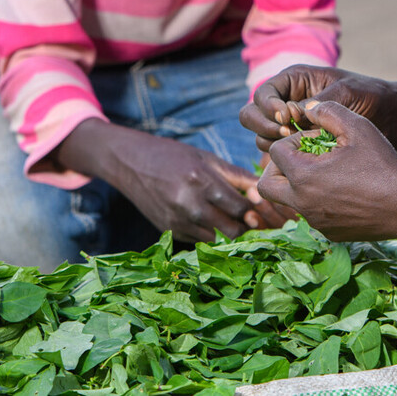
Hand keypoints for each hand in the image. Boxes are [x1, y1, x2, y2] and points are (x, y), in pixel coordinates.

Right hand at [61, 123, 276, 241]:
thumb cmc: (175, 156)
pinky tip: (213, 223)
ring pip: (216, 239)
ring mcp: (177, 221)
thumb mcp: (207, 159)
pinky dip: (210, 235)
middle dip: (246, 227)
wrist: (132, 162)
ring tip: (236, 223)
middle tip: (254, 222)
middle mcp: (189, 204)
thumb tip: (263, 191)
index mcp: (202, 181)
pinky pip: (199, 240)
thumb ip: (236, 176)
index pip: (240, 208)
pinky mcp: (168, 231)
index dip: (256, 212)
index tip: (264, 211)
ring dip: (229, 234)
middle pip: (231, 229)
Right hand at [240, 65, 393, 153]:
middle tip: (286, 135)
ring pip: (263, 137)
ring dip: (274, 144)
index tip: (288, 118)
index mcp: (293, 80)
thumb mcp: (345, 93)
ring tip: (299, 148)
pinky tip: (304, 162)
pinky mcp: (299, 144)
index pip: (263, 93)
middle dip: (264, 126)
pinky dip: (284, 159)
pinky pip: (279, 154)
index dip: (269, 107)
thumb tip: (291, 115)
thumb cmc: (369, 96)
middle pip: (252, 115)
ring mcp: (291, 124)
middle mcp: (286, 101)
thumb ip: (318, 103)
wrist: (388, 117)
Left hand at [258, 100, 396, 240]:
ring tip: (325, 171)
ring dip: (298, 183)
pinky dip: (316, 200)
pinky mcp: (329, 232)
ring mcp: (315, 221)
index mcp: (303, 176)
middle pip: (266, 184)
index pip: (275, 152)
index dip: (293, 140)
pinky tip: (342, 189)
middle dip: (278, 167)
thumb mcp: (357, 126)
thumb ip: (328, 111)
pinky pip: (310, 214)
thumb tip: (308, 107)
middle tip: (303, 157)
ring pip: (288, 201)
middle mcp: (302, 203)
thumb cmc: (383, 163)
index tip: (317, 140)